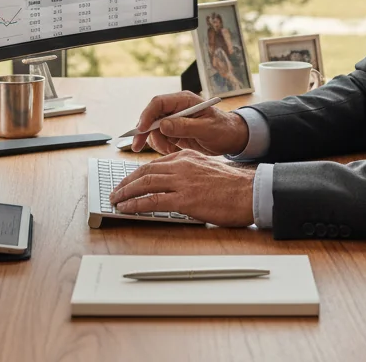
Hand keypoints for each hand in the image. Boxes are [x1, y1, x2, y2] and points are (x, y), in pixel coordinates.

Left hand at [110, 149, 254, 226]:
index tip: (128, 180)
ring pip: (145, 183)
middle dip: (127, 182)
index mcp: (187, 157)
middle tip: (116, 191)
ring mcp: (182, 181)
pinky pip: (153, 201)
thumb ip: (190, 172)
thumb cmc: (233, 186)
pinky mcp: (184, 199)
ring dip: (126, 192)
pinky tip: (127, 209)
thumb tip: (175, 184)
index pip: (155, 164)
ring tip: (116, 200)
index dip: (137, 173)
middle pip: (146, 171)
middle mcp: (182, 165)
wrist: (249, 192)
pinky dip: (136, 204)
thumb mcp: (207, 169)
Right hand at [131, 91, 249, 155]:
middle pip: (151, 115)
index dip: (147, 115)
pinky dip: (162, 146)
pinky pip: (159, 138)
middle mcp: (176, 108)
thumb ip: (185, 126)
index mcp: (184, 100)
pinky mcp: (174, 131)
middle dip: (143, 131)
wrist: (230, 138)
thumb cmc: (222, 130)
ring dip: (156, 141)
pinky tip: (173, 150)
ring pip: (153, 129)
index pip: (159, 102)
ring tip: (170, 149)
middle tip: (137, 146)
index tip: (141, 129)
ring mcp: (174, 119)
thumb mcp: (206, 129)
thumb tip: (163, 125)